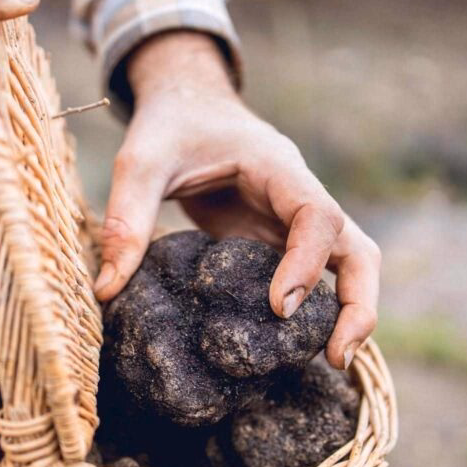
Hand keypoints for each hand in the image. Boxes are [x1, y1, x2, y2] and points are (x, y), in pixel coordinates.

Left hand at [94, 32, 379, 368]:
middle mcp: (297, 196)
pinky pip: (312, 276)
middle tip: (336, 358)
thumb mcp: (141, 160)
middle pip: (358, 249)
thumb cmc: (171, 125)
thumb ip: (126, 218)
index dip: (307, 263)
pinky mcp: (275, 240)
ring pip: (348, 264)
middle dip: (358, 303)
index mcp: (277, 168)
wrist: (190, 103)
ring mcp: (291, 221)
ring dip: (350, 312)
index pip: (316, 215)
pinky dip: (316, 310)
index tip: (279, 307)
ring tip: (332, 363)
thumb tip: (108, 291)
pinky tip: (294, 347)